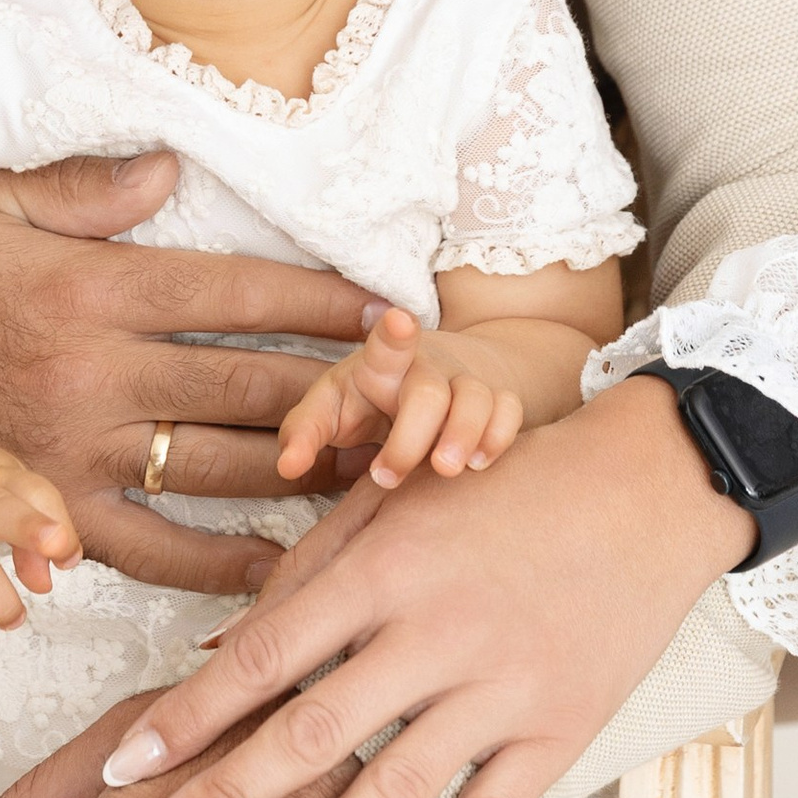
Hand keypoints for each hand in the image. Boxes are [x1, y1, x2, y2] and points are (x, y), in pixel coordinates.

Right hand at [0, 154, 370, 598]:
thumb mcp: (0, 201)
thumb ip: (88, 187)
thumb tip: (171, 170)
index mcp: (95, 290)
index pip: (236, 293)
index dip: (321, 301)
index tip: (389, 310)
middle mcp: (96, 375)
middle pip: (246, 385)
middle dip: (337, 389)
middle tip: (411, 395)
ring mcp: (80, 453)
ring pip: (219, 468)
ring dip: (304, 472)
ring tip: (379, 468)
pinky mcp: (61, 513)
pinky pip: (156, 550)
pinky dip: (222, 563)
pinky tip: (284, 562)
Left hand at [93, 375, 756, 797]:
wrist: (650, 486)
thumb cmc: (503, 488)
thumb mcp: (399, 508)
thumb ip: (308, 575)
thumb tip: (209, 650)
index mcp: (386, 564)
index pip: (265, 652)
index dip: (188, 714)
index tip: (122, 770)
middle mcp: (440, 627)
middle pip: (315, 727)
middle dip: (226, 796)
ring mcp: (505, 685)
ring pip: (398, 786)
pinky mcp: (563, 729)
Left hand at [278, 305, 525, 489]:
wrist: (438, 374)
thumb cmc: (371, 398)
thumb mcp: (333, 407)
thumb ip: (305, 433)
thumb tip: (286, 465)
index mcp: (382, 363)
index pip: (387, 344)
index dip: (394, 334)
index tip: (399, 321)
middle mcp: (428, 367)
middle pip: (428, 392)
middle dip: (412, 436)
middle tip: (387, 476)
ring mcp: (467, 381)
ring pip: (477, 399)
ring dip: (463, 437)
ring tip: (445, 471)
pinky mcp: (498, 399)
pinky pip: (510, 411)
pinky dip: (500, 436)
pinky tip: (480, 465)